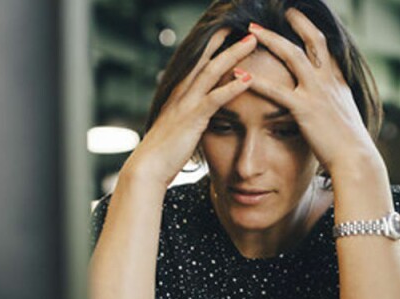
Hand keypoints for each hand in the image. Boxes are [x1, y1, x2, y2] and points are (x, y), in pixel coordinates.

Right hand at [121, 31, 256, 187]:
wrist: (147, 167)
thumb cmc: (162, 154)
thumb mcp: (177, 130)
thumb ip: (189, 119)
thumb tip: (199, 119)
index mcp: (178, 96)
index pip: (197, 64)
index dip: (213, 48)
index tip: (228, 34)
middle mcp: (181, 94)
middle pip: (206, 60)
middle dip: (226, 42)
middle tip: (245, 29)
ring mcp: (186, 105)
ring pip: (212, 71)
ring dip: (233, 55)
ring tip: (252, 42)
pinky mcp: (192, 118)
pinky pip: (215, 98)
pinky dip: (232, 87)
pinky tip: (248, 79)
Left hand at [246, 9, 381, 177]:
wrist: (356, 159)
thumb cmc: (350, 144)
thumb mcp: (345, 115)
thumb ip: (335, 101)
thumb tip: (331, 98)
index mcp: (338, 82)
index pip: (325, 47)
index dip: (310, 29)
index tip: (297, 17)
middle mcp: (328, 81)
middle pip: (310, 41)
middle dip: (293, 23)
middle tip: (279, 12)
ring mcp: (317, 93)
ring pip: (292, 56)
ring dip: (270, 40)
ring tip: (251, 32)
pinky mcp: (305, 110)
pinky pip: (277, 91)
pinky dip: (258, 82)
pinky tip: (241, 76)